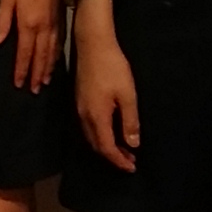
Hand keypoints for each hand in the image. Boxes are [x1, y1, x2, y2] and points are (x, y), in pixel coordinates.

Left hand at [0, 0, 64, 91]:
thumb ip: (2, 22)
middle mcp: (43, 27)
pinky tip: (55, 59)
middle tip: (34, 90)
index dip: (21, 70)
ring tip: (44, 81)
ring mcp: (54, 22)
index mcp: (29, 24)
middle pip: (40, 56)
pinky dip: (56, 54)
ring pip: (51, 51)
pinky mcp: (59, 16)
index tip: (19, 84)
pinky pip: (58, 42)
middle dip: (36, 74)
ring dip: (47, 68)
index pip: (24, 53)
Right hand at [73, 4, 139, 171]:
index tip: (132, 167)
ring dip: (105, 146)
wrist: (92, 44)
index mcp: (97, 117)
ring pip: (90, 137)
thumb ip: (129, 121)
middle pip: (96, 145)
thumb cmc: (113, 67)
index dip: (119, 161)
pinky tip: (109, 131)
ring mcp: (79, 108)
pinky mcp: (79, 100)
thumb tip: (132, 144)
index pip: (106, 148)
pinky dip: (99, 135)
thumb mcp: (127, 95)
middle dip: (112, 156)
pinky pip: (87, 127)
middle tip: (131, 160)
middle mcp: (84, 116)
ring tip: (123, 148)